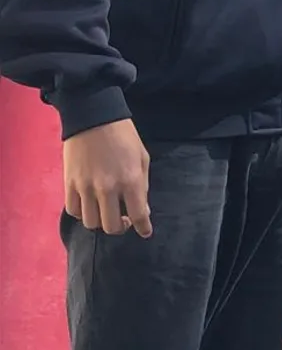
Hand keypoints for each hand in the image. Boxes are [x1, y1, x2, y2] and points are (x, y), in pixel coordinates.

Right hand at [62, 119, 151, 236]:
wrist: (93, 117)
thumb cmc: (124, 136)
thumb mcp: (142, 158)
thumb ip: (143, 185)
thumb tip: (142, 209)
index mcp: (131, 180)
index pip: (139, 215)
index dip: (143, 228)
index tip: (145, 232)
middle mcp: (108, 188)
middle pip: (112, 226)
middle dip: (121, 228)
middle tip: (125, 220)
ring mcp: (86, 188)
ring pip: (91, 223)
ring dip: (101, 222)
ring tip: (106, 212)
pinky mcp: (69, 184)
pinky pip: (74, 211)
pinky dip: (83, 213)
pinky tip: (90, 206)